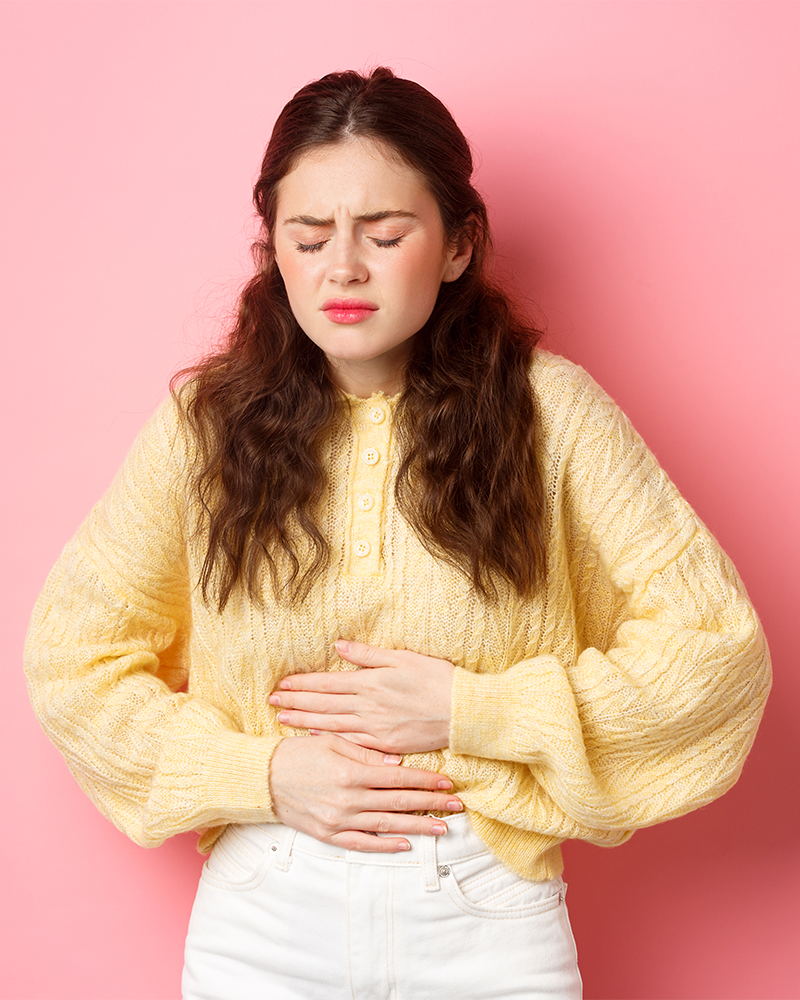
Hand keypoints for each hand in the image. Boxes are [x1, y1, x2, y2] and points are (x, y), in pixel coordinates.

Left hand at [268, 640, 454, 753]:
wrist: (463, 711)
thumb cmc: (436, 679)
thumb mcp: (403, 657)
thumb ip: (368, 654)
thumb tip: (339, 646)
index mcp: (371, 682)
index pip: (327, 683)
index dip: (302, 684)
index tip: (282, 685)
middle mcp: (368, 707)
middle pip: (323, 704)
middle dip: (295, 702)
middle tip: (271, 702)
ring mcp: (375, 728)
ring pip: (332, 724)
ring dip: (305, 721)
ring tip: (283, 719)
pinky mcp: (385, 745)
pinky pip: (351, 742)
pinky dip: (330, 738)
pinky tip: (315, 737)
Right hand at [269, 734, 462, 851]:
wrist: (263, 779)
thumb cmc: (297, 754)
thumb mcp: (331, 742)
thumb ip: (365, 753)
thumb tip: (396, 763)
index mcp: (351, 772)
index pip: (398, 778)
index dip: (425, 781)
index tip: (447, 782)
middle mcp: (348, 799)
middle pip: (398, 803)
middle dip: (430, 804)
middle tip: (456, 806)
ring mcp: (338, 820)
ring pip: (386, 826)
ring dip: (416, 827)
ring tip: (442, 829)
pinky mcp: (328, 834)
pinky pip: (361, 843)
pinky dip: (384, 845)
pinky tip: (405, 844)